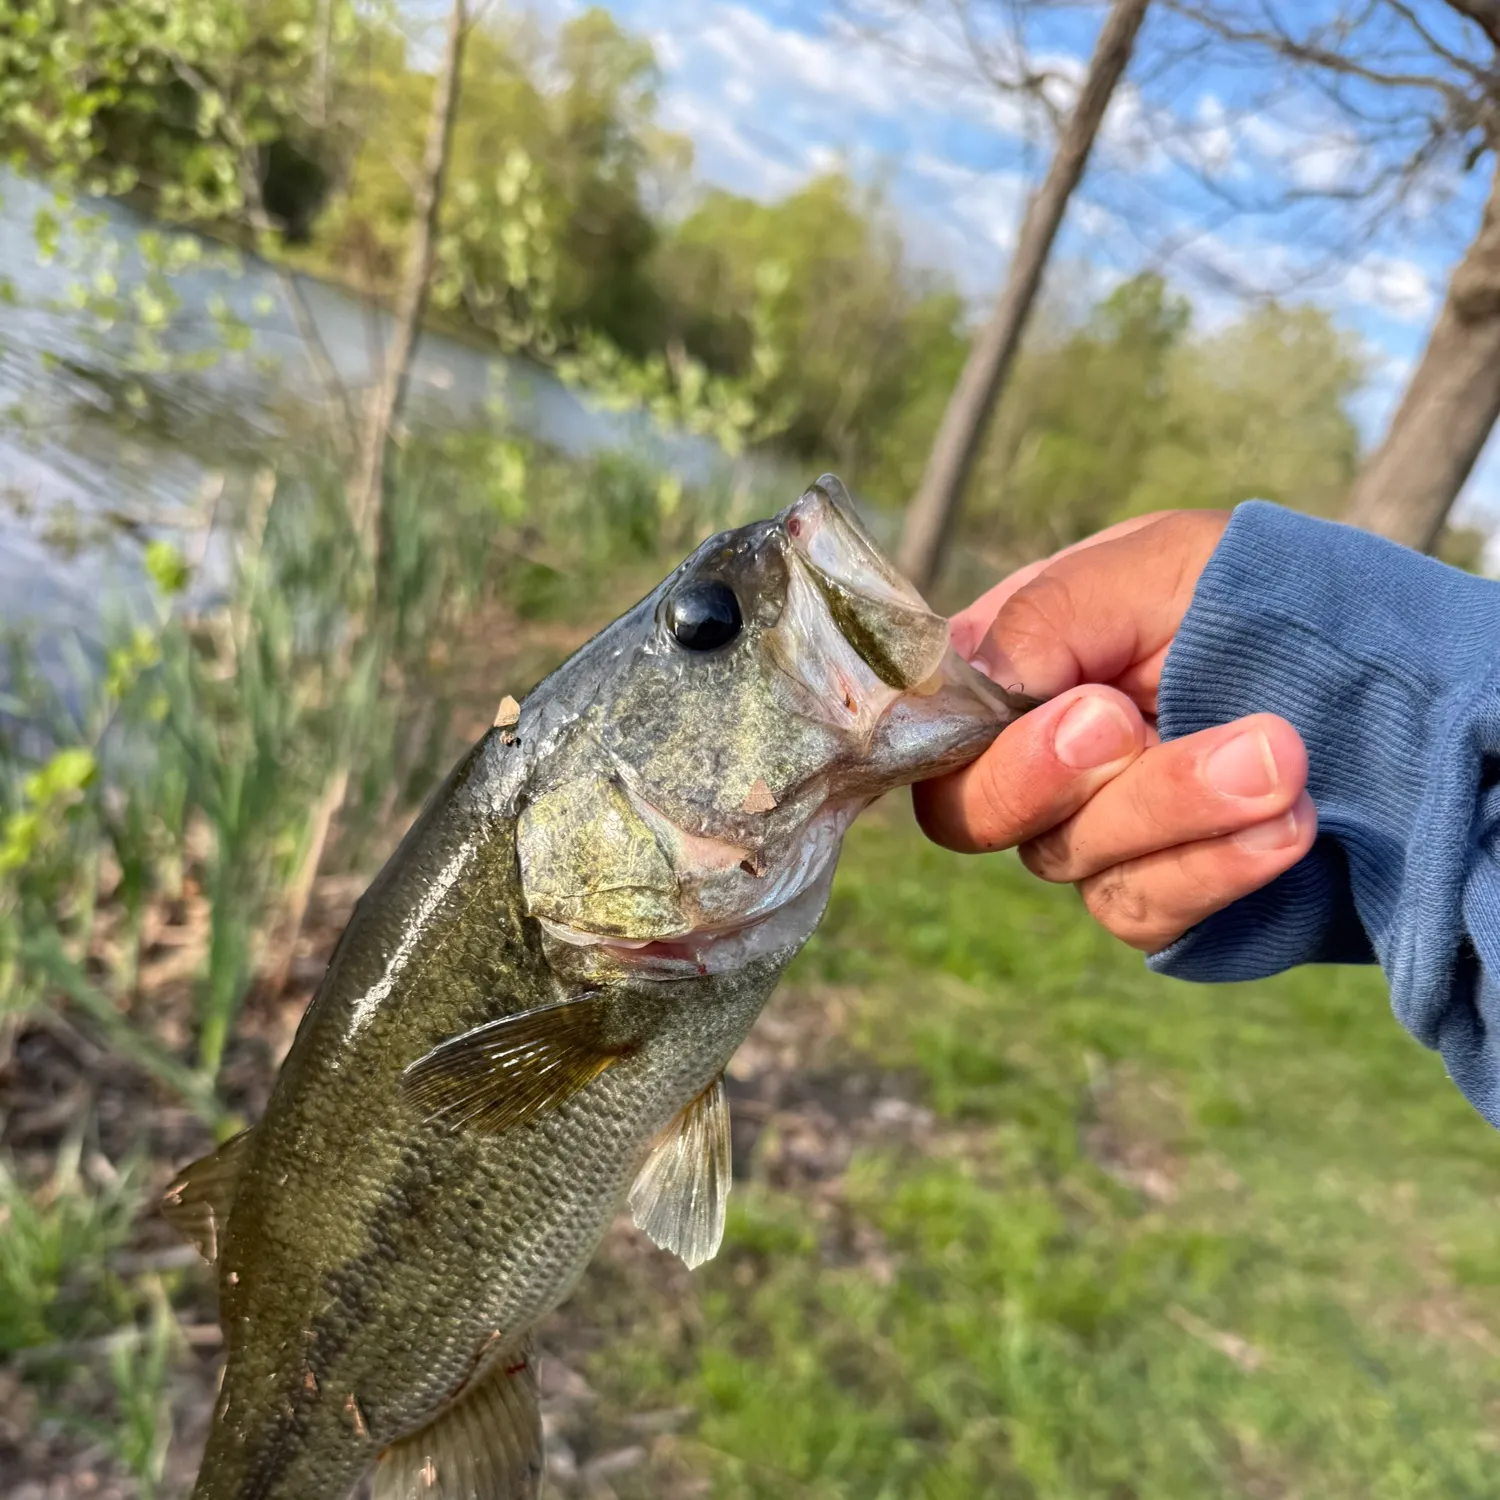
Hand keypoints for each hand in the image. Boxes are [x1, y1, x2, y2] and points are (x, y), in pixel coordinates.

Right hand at [916, 511, 1316, 951]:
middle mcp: (1029, 758)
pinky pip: (1140, 910)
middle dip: (1055, 778)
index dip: (983, 738)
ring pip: (1066, 860)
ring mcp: (1086, 833)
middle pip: (969, 811)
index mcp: (1009, 670)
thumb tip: (976, 679)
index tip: (1091, 710)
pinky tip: (1283, 828)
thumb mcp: (1161, 563)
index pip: (931, 726)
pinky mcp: (1149, 893)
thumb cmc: (1261, 595)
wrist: (1390, 675)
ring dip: (1171, 810)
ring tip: (1277, 759)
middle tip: (1137, 725)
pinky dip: (1211, 872)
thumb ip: (1051, 612)